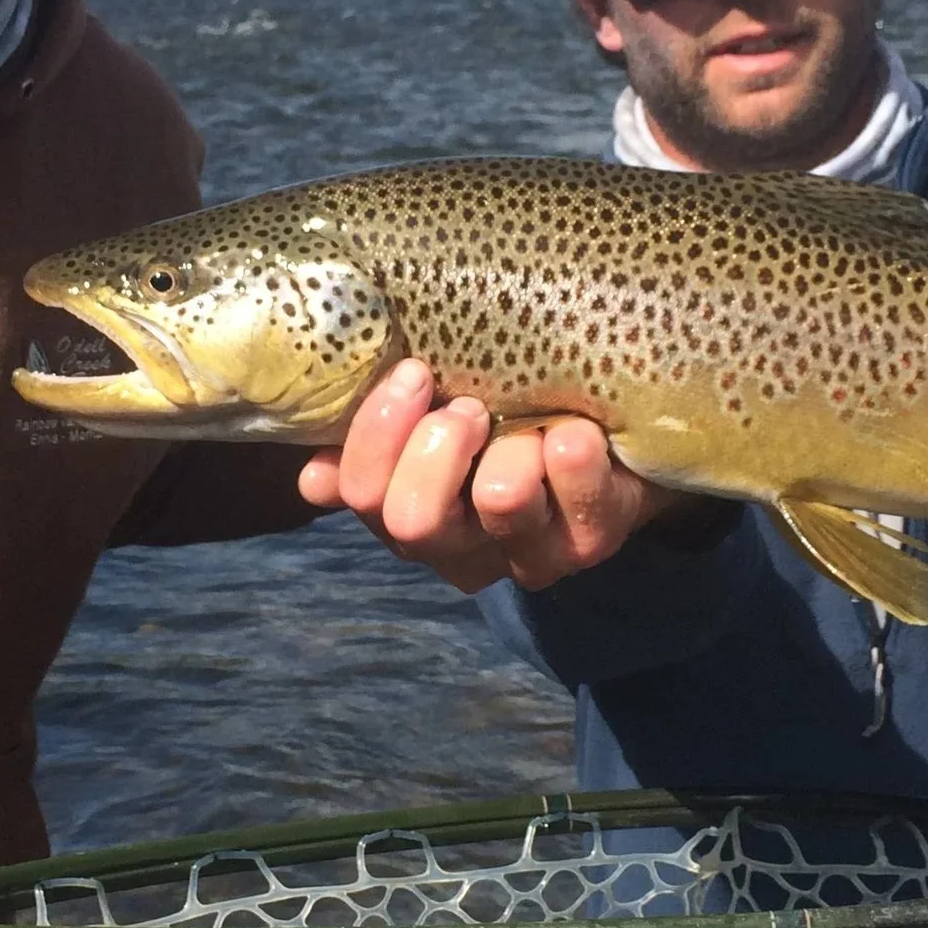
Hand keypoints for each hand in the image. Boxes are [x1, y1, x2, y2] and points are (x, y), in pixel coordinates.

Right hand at [297, 359, 677, 591]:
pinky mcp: (593, 542)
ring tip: (528, 417)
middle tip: (468, 407)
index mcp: (410, 516)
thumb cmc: (509, 416)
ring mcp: (528, 554)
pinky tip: (575, 432)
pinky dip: (574, 458)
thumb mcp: (437, 421)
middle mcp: (461, 551)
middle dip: (434, 449)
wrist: (612, 434)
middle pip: (413, 522)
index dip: (378, 435)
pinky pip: (581, 504)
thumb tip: (315, 476)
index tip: (414, 374)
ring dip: (508, 449)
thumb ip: (379, 442)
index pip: (365, 495)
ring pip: (497, 507)